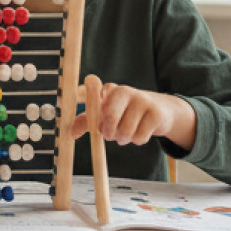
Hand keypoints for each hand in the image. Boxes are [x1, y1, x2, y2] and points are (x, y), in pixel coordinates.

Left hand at [68, 84, 197, 149]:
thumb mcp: (104, 114)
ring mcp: (143, 101)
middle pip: (110, 118)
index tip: (98, 125)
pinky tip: (140, 132)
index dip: (94, 118)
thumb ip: (86, 122)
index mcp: (109, 90)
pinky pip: (140, 137)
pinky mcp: (156, 114)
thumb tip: (71, 134)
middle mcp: (125, 91)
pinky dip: (138, 140)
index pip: (94, 98)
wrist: (159, 111)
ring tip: (126, 133)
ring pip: (126, 131)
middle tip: (110, 135)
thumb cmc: (125, 112)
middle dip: (108, 132)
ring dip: (123, 139)